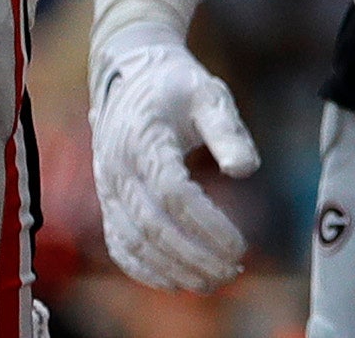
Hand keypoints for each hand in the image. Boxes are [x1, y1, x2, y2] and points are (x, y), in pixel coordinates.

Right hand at [89, 21, 261, 290]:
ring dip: (173, 270)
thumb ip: (228, 130)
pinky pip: (120, 244)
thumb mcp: (208, 94)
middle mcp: (118, 169)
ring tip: (213, 282)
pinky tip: (176, 281)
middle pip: (154, 227)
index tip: (240, 245)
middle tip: (233, 271)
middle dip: (194, 257)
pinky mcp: (108, 201)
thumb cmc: (176, 84)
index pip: (174, 194)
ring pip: (135, 243)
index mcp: (144, 139)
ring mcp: (108, 188)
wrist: (128, 72)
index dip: (207, 225)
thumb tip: (246, 170)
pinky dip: (145, 270)